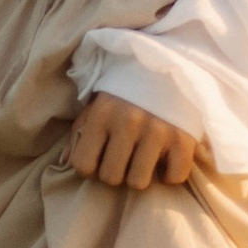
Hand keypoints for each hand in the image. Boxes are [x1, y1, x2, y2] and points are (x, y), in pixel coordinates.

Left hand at [67, 92, 199, 189]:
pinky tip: (165, 159)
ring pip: (138, 182)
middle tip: (124, 158)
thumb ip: (80, 132)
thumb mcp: (98, 104)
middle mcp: (129, 122)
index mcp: (102, 114)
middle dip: (115, 172)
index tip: (99, 158)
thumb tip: (63, 162)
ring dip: (140, 174)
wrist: (170, 65)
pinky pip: (173, 177)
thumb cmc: (127, 91)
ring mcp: (158, 131)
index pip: (83, 164)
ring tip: (143, 159)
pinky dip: (170, 174)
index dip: (89, 166)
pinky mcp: (184, 139)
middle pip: (111, 177)